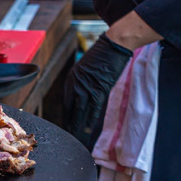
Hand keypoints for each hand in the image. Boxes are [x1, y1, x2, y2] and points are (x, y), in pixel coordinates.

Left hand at [63, 33, 132, 147]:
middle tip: (67, 134)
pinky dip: (90, 119)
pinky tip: (87, 128)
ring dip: (77, 125)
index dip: (67, 114)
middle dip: (69, 122)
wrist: (114, 44)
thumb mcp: (86, 68)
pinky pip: (93, 107)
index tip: (66, 124)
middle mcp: (76, 83)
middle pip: (70, 108)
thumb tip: (82, 94)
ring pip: (80, 111)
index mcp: (71, 79)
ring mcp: (87, 86)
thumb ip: (82, 81)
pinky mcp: (99, 88)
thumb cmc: (103, 55)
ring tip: (74, 136)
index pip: (66, 102)